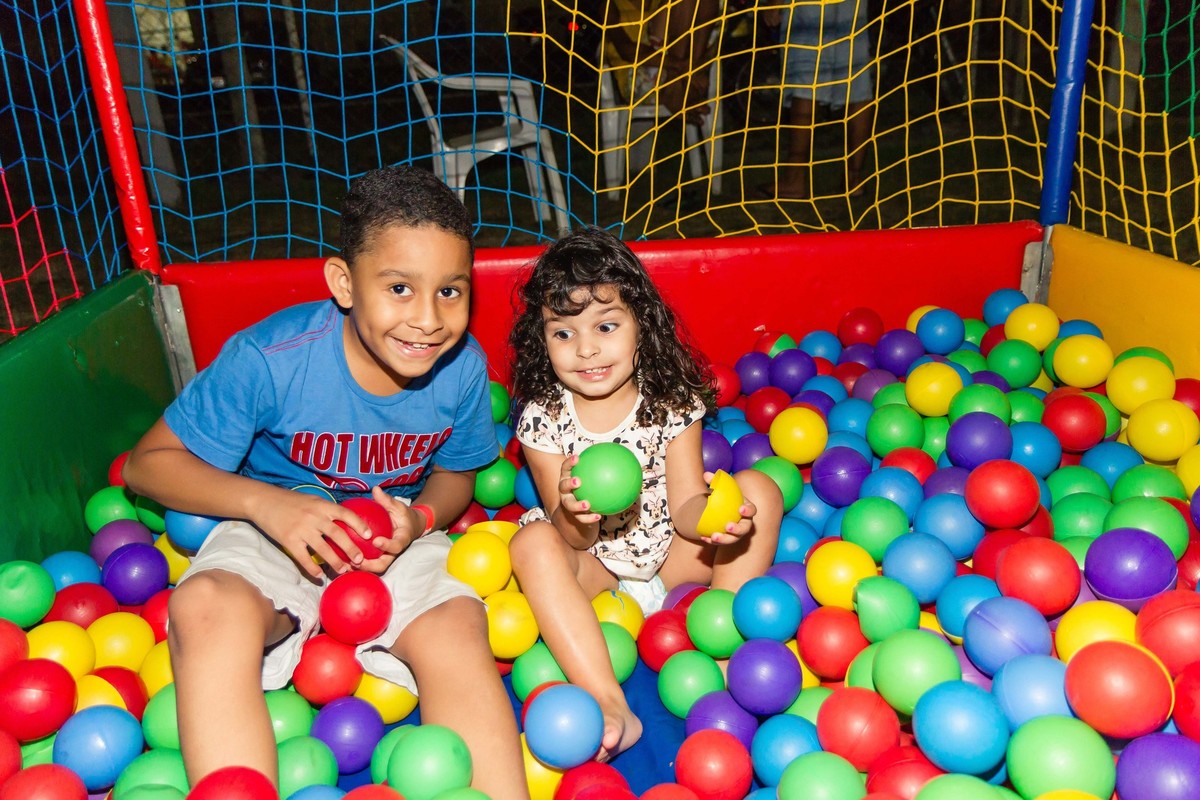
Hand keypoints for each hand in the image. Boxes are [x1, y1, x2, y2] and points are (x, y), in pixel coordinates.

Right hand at [253, 488, 369, 577]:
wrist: (263, 501)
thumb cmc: (290, 501)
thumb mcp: (312, 500)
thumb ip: (327, 510)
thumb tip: (345, 521)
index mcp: (322, 505)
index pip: (346, 513)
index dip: (359, 524)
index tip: (369, 535)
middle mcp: (314, 517)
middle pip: (337, 534)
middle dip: (351, 549)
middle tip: (360, 560)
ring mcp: (301, 529)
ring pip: (323, 549)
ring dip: (335, 562)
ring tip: (344, 570)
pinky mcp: (289, 540)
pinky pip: (303, 557)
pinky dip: (312, 568)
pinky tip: (319, 576)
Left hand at [354, 486, 421, 572]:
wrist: (410, 526)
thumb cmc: (403, 515)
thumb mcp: (398, 506)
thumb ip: (387, 500)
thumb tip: (376, 490)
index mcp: (402, 539)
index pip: (396, 545)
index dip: (387, 546)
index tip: (375, 541)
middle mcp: (394, 551)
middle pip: (384, 564)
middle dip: (370, 565)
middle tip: (356, 560)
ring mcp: (387, 556)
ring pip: (375, 567)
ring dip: (361, 568)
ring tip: (347, 564)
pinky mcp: (379, 557)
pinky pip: (369, 563)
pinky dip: (358, 564)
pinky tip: (343, 560)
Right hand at [558, 454, 602, 524]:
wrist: (579, 505)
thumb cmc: (587, 485)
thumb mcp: (592, 475)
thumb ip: (601, 467)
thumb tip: (619, 458)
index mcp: (566, 478)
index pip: (566, 468)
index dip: (569, 462)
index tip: (577, 457)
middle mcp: (564, 490)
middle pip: (563, 486)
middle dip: (569, 483)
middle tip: (578, 481)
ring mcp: (567, 502)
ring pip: (569, 504)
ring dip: (577, 505)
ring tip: (587, 505)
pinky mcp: (573, 514)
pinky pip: (581, 517)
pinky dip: (589, 517)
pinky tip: (599, 516)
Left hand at [700, 471, 756, 545]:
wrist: (720, 509)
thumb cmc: (724, 497)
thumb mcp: (721, 488)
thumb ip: (714, 482)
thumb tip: (705, 475)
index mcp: (747, 510)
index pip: (752, 510)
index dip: (748, 511)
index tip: (740, 509)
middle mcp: (744, 523)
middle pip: (744, 529)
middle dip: (738, 529)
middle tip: (728, 526)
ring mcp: (736, 533)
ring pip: (733, 539)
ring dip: (724, 539)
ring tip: (714, 536)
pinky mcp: (727, 539)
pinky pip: (720, 542)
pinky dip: (712, 540)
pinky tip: (703, 538)